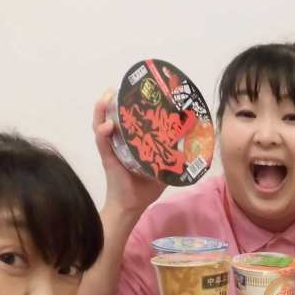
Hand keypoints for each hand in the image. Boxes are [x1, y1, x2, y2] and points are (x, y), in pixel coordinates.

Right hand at [94, 90, 166, 216]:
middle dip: (110, 101)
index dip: (125, 104)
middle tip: (116, 88)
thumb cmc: (146, 187)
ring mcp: (111, 148)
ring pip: (101, 124)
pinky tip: (107, 126)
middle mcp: (118, 141)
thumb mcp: (163, 167)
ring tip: (106, 98)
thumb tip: (193, 147)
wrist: (133, 205)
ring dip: (101, 110)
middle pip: (109, 116)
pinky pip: (102, 143)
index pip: (125, 118)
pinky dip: (102, 133)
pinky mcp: (107, 158)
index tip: (132, 90)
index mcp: (129, 141)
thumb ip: (173, 157)